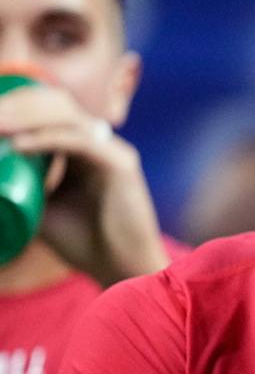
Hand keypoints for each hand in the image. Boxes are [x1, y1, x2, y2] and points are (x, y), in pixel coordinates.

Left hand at [0, 83, 165, 283]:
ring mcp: (111, 150)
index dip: (13, 106)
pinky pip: (78, 140)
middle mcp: (98, 143)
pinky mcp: (120, 164)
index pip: (45, 110)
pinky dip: (45, 138)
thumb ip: (19, 185)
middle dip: (14, 105)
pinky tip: (17, 145)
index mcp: (81, 148)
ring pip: (65, 114)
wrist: (122, 270)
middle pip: (53, 103)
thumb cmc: (85, 243)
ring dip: (24, 116)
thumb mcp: (40, 207)